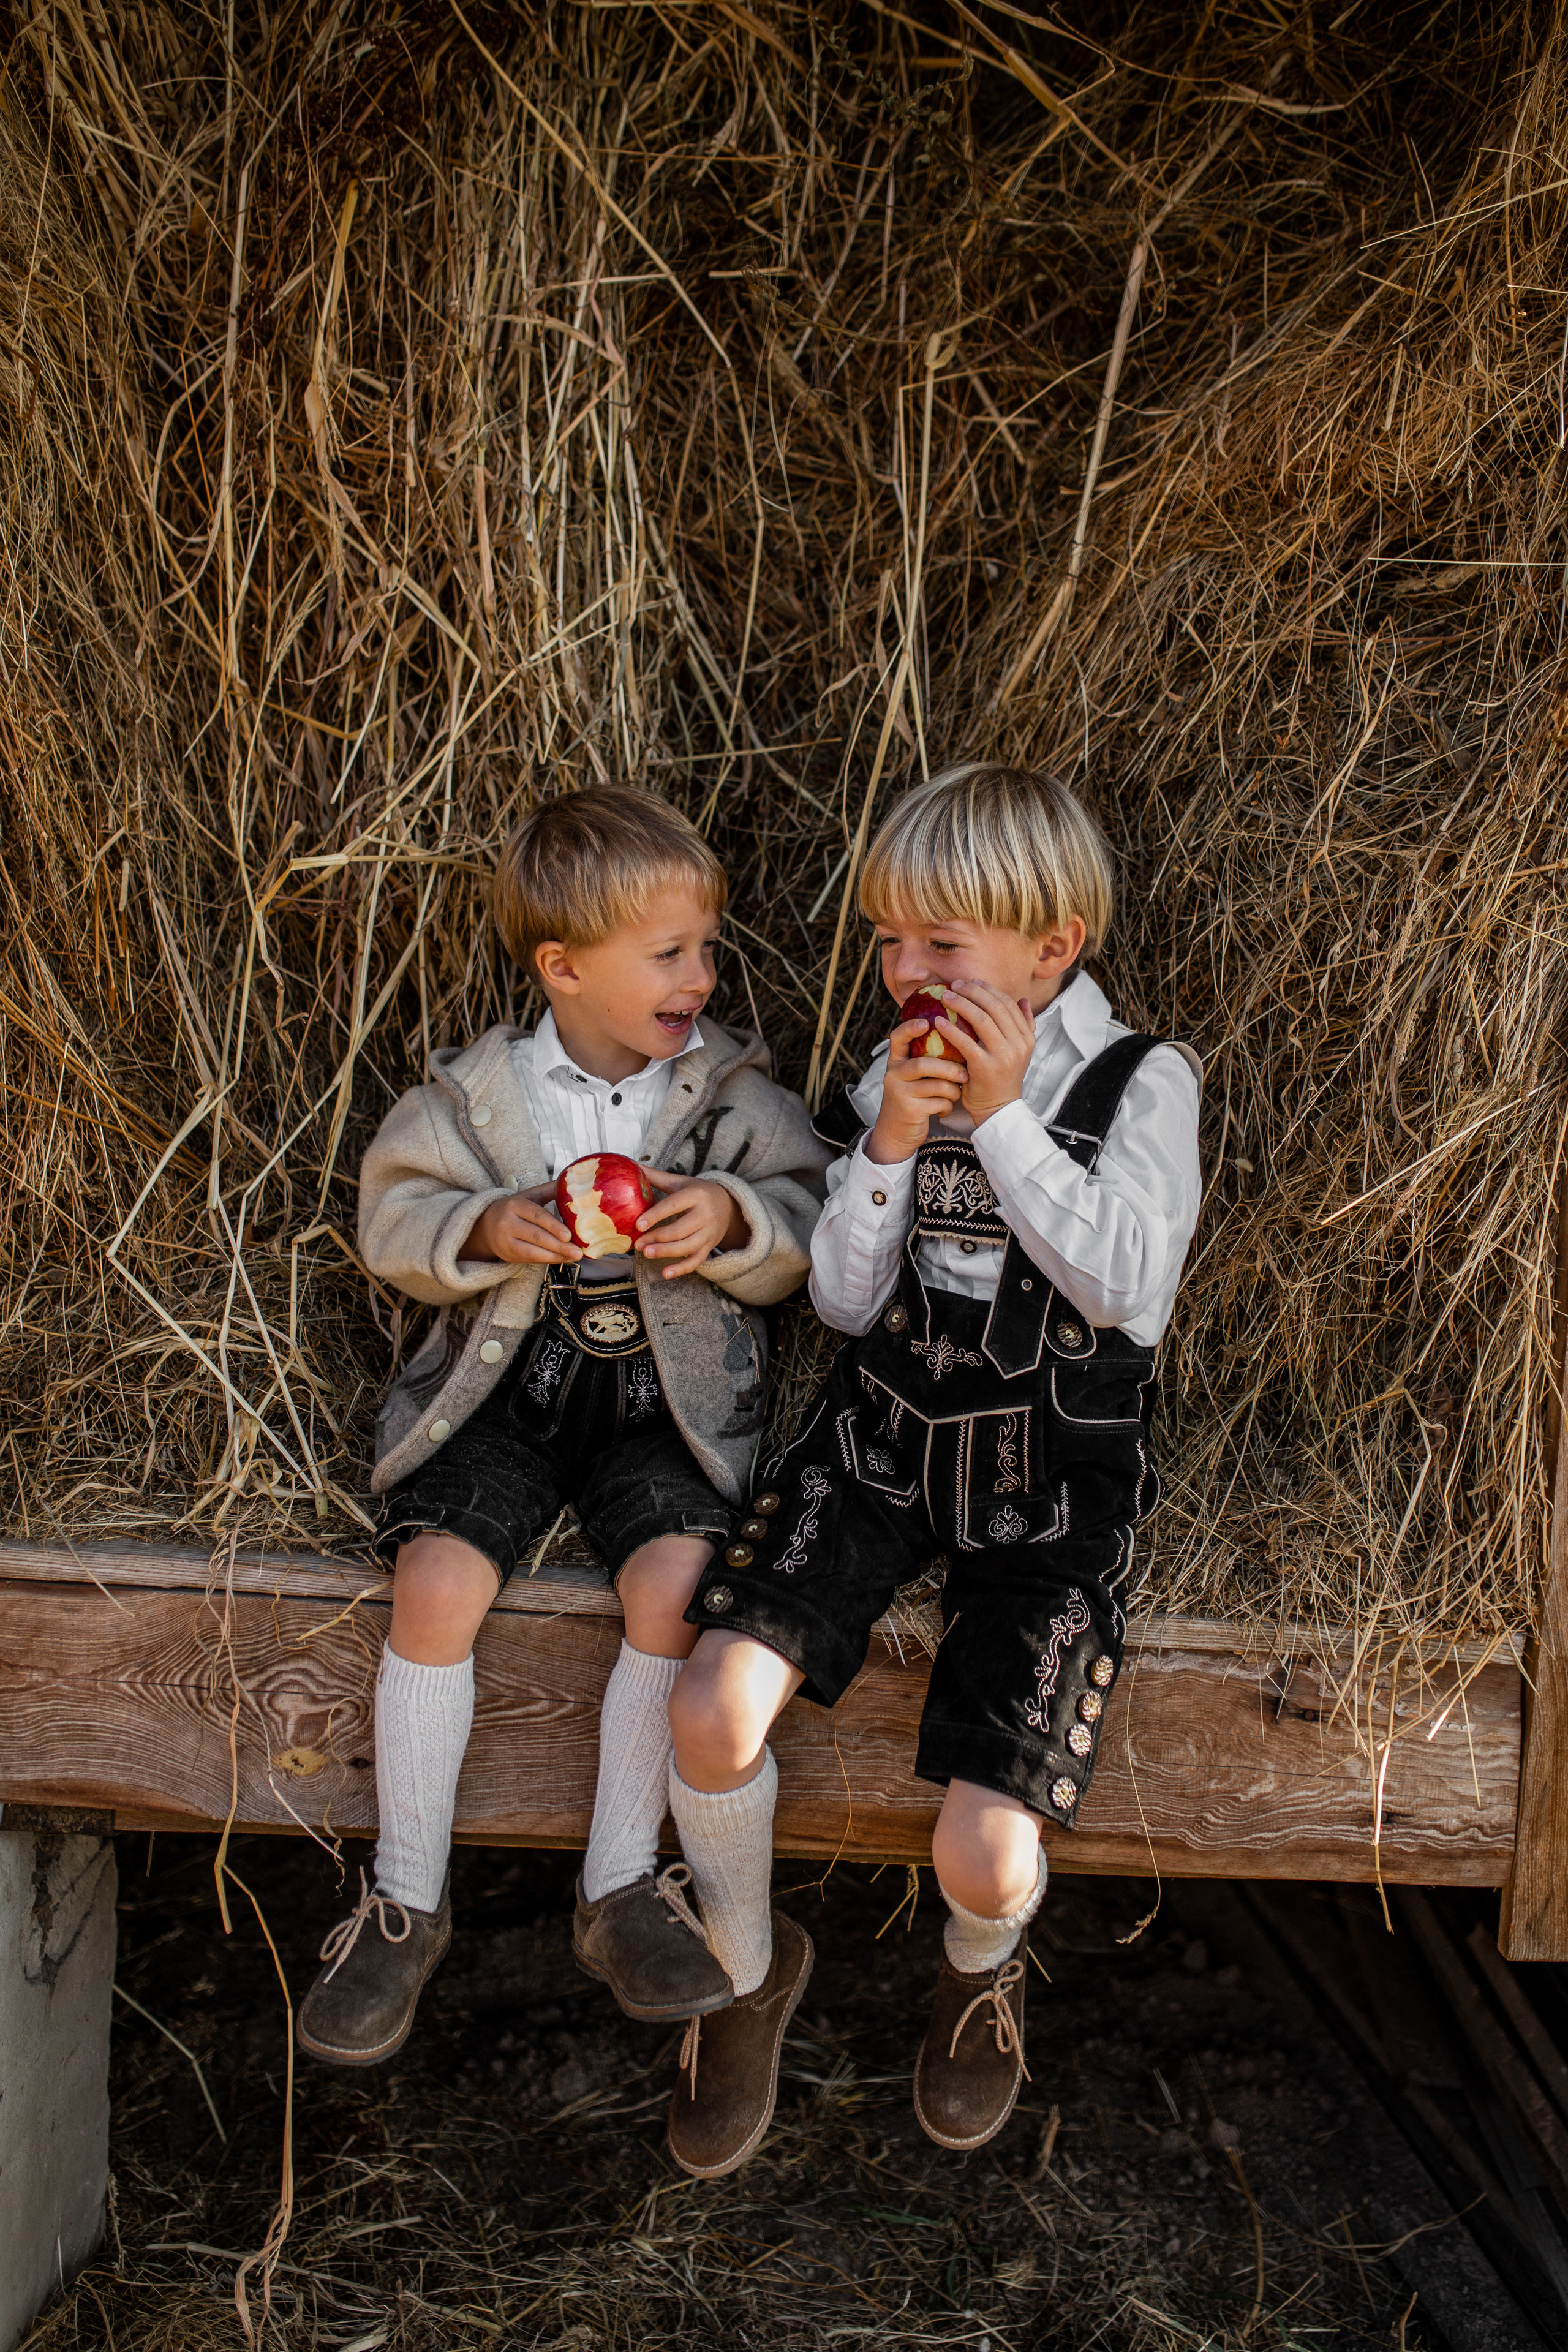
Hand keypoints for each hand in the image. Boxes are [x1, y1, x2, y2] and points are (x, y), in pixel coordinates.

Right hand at [463, 1182, 583, 1265]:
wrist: (486, 1226)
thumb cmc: (513, 1210)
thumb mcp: (528, 1196)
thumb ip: (548, 1190)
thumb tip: (571, 1183)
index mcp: (515, 1205)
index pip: (537, 1215)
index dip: (553, 1226)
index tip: (569, 1235)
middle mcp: (507, 1222)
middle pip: (536, 1236)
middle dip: (559, 1245)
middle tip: (578, 1250)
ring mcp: (506, 1240)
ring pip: (533, 1251)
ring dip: (556, 1255)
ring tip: (574, 1256)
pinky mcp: (508, 1254)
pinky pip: (531, 1259)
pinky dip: (548, 1260)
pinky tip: (562, 1258)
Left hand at [635, 1167, 748, 1278]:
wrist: (728, 1205)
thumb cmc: (697, 1192)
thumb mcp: (680, 1182)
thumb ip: (656, 1177)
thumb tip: (631, 1164)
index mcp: (696, 1195)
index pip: (674, 1205)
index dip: (655, 1215)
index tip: (638, 1225)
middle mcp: (705, 1214)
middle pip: (680, 1230)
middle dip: (657, 1238)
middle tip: (638, 1244)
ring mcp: (709, 1233)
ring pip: (687, 1246)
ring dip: (666, 1252)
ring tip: (646, 1254)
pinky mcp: (709, 1247)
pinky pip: (696, 1261)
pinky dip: (682, 1269)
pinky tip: (666, 1273)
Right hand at [866, 1018, 966, 1163]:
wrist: (896, 1133)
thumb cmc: (912, 1099)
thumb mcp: (912, 1077)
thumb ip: (925, 1060)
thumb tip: (958, 1037)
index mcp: (896, 1062)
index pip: (897, 1037)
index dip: (911, 1027)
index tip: (928, 1022)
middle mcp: (894, 1075)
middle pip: (923, 1064)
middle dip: (949, 1068)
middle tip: (964, 1073)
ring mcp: (900, 1093)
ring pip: (936, 1085)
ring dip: (953, 1090)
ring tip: (957, 1093)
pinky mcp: (910, 1110)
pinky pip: (938, 1102)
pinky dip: (947, 1106)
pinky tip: (945, 1109)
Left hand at [939, 982, 1035, 1124]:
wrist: (999, 1109)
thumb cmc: (1003, 1078)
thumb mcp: (1019, 1051)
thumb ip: (1023, 1025)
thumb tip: (1022, 999)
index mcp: (1026, 1037)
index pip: (1008, 1004)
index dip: (989, 990)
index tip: (972, 982)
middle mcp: (1018, 1044)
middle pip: (995, 1007)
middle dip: (974, 991)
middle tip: (955, 984)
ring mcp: (1003, 1056)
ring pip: (982, 1019)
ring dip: (962, 1004)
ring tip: (945, 997)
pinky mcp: (985, 1067)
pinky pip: (966, 1042)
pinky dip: (951, 1029)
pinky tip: (938, 1021)